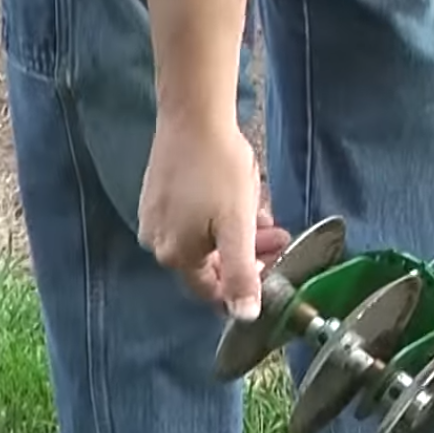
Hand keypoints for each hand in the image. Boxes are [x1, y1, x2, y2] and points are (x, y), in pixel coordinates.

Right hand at [137, 111, 288, 319]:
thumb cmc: (218, 170)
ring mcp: (154, 219)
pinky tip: (240, 202)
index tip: (271, 267)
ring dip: (238, 235)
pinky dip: (219, 218)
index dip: (245, 285)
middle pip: (210, 264)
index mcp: (176, 256)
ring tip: (265, 218)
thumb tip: (244, 316)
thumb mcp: (238, 227)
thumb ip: (240, 274)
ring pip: (205, 240)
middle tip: (278, 237)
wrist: (194, 116)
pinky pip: (193, 220)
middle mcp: (157, 242)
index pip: (213, 291)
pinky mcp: (157, 197)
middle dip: (247, 255)